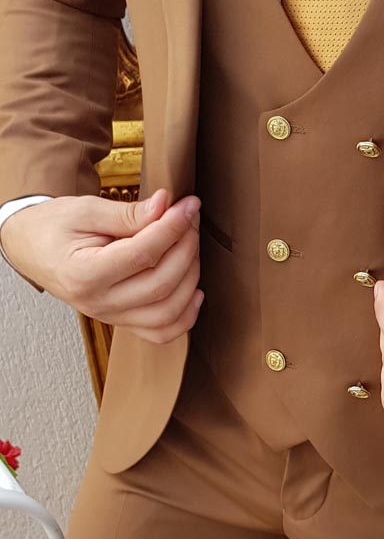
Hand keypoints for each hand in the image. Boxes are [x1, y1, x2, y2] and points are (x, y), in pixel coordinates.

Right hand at [2, 188, 204, 343]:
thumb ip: (129, 213)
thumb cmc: (55, 227)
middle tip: (189, 217)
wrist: (33, 247)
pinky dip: (185, 315)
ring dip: (190, 276)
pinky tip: (194, 289)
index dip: (173, 228)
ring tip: (189, 243)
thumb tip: (166, 206)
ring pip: (167, 312)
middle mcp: (97, 303)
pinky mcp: (122, 320)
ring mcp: (110, 316)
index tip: (188, 206)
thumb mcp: (86, 210)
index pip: (143, 255)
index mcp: (83, 274)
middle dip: (186, 246)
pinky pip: (161, 332)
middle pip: (161, 284)